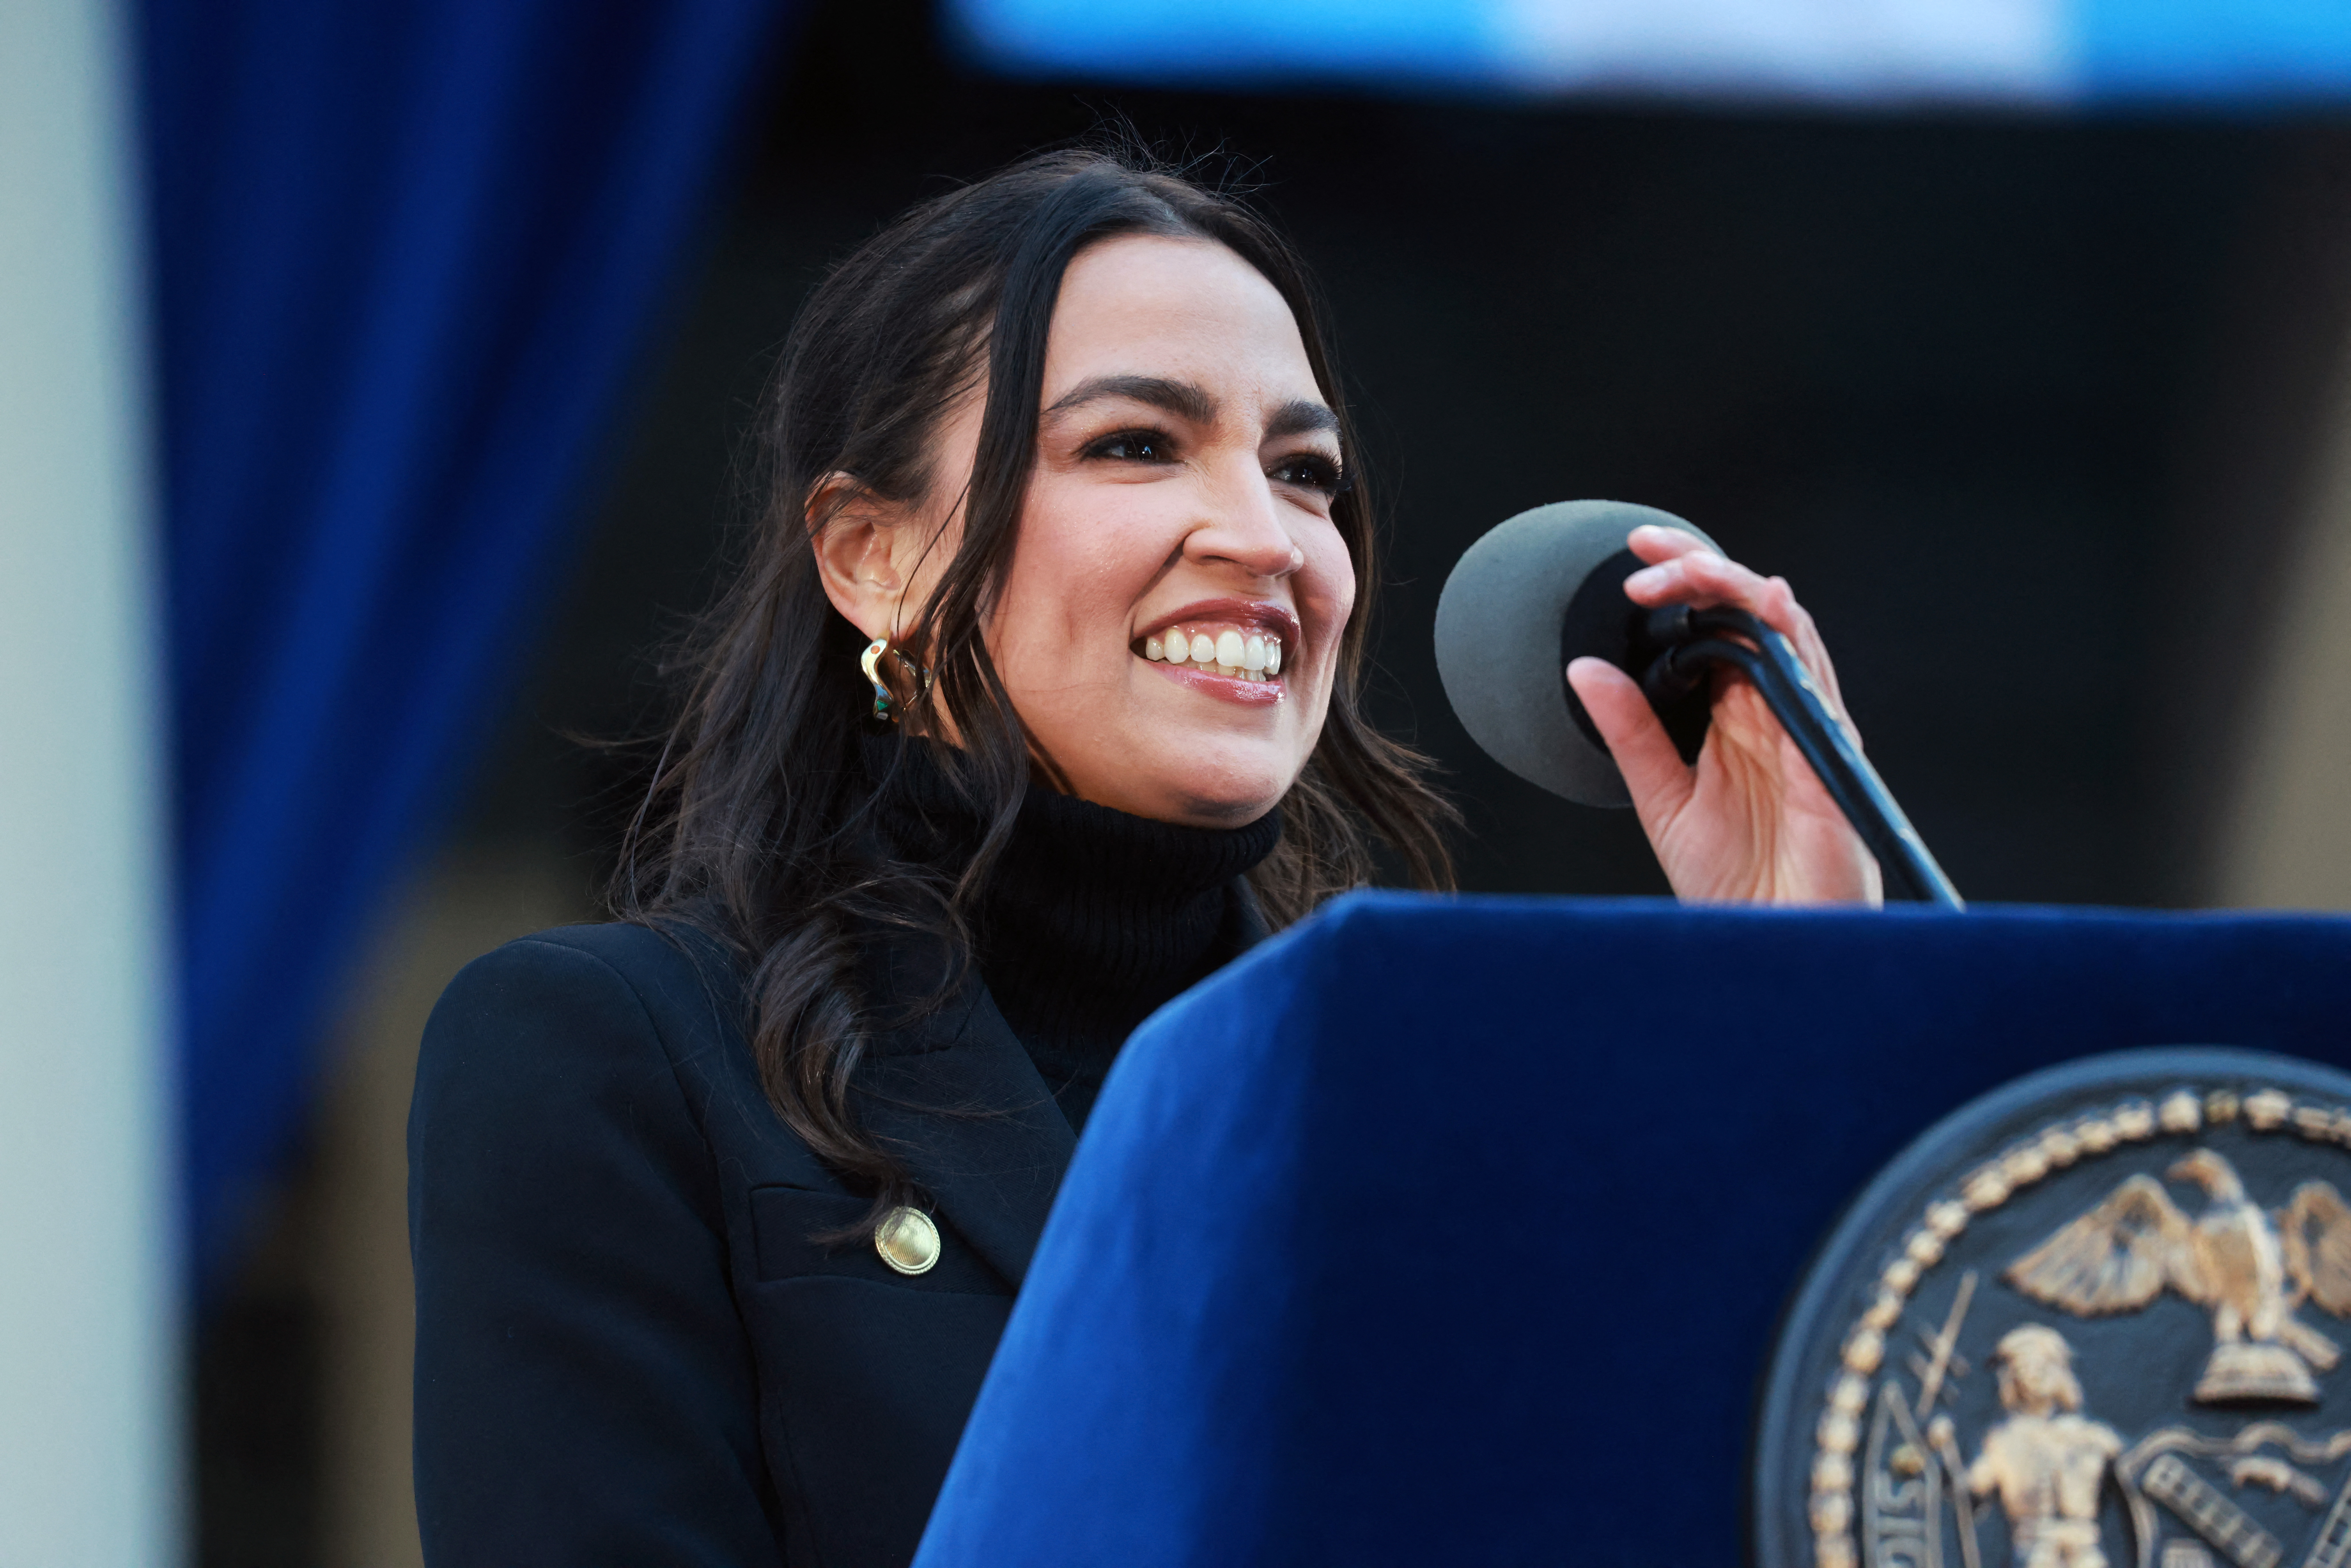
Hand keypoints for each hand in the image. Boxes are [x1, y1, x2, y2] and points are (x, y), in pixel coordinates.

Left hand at [1564, 526, 1882, 905]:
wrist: (1770, 943)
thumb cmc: (1732, 882)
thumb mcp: (1662, 798)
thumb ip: (1630, 733)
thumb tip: (1582, 672)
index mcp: (1738, 720)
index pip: (1714, 628)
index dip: (1682, 585)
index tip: (1633, 560)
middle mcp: (1775, 714)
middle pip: (1748, 615)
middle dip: (1701, 571)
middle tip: (1647, 551)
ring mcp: (1806, 729)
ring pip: (1785, 631)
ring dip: (1736, 589)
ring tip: (1688, 565)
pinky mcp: (1827, 755)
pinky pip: (1816, 681)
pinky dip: (1793, 637)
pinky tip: (1768, 602)